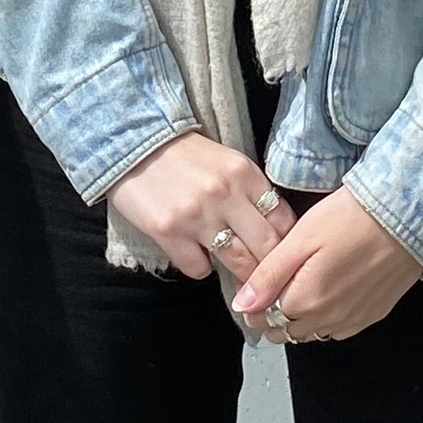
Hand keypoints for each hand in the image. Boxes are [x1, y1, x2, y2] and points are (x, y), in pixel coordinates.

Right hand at [103, 130, 295, 285]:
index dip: (286, 244)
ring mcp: (196, 215)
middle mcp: (225, 194)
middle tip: (266, 278)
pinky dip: (200, 267)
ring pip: (237, 263)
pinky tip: (195, 254)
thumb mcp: (228, 163)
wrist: (136, 145)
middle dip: (269, 267)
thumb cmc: (186, 157)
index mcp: (244, 174)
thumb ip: (251, 192)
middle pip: (266, 247)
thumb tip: (276, 232)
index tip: (282, 256)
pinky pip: (199, 269)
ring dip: (240, 274)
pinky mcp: (168, 232)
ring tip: (237, 276)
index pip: (283, 220)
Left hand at [232, 187, 422, 342]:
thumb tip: (242, 305)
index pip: (263, 320)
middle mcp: (329, 319)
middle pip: (286, 331)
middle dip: (274, 313)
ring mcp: (353, 320)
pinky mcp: (373, 314)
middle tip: (278, 282)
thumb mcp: (299, 239)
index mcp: (305, 301)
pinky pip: (339, 328)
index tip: (257, 284)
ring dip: (301, 317)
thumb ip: (268, 277)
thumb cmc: (351, 218)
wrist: (405, 215)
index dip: (254, 303)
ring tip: (305, 282)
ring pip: (312, 332)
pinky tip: (331, 290)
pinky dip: (328, 317)